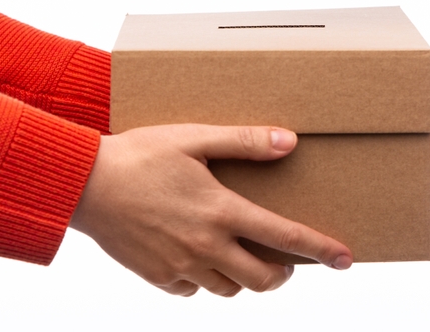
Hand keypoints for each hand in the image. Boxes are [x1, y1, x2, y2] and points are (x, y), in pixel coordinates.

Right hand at [69, 124, 352, 296]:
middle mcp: (205, 246)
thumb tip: (288, 142)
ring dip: (244, 277)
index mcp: (221, 212)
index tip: (346, 259)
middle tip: (286, 262)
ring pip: (229, 290)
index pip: (285, 238)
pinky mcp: (156, 276)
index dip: (320, 250)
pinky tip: (197, 259)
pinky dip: (203, 281)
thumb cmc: (139, 154)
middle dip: (284, 275)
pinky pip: (191, 291)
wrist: (83, 183)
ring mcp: (180, 266)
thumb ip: (243, 142)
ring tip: (242, 255)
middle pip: (263, 280)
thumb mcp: (194, 139)